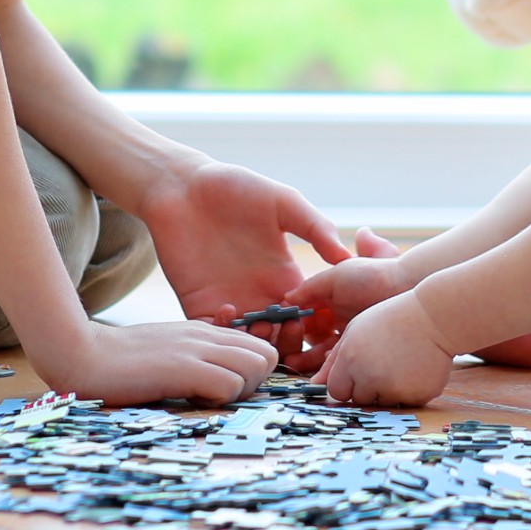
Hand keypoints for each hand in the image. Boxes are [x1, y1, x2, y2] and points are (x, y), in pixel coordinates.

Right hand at [40, 318, 277, 405]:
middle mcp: (206, 335)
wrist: (82, 353)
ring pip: (256, 368)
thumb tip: (216, 376)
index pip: (260, 346)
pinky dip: (221, 399)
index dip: (254, 373)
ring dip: (240, 392)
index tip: (230, 388)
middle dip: (255, 384)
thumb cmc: (121, 360)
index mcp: (204, 331)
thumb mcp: (167, 348)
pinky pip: (229, 384)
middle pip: (267, 356)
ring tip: (208, 399)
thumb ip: (194, 355)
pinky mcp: (182, 368)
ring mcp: (196, 349)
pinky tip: (194, 400)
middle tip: (223, 397)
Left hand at [140, 161, 348, 362]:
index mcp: (284, 276)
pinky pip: (214, 335)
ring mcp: (230, 302)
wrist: (182, 185)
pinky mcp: (199, 304)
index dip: (320, 327)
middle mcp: (260, 296)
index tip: (323, 322)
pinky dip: (224, 335)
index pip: (310, 316)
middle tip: (290, 331)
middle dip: (291, 344)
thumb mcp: (283, 202)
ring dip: (259, 344)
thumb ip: (316, 228)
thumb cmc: (234, 186)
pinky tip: (227, 309)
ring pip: (250, 344)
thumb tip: (347, 257)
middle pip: (282, 339)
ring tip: (261, 325)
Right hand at [292, 227, 409, 370]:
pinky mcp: (362, 348)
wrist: (406, 285)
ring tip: (297, 366)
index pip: (305, 317)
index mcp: (330, 299)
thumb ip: (310, 287)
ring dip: (308, 360)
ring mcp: (350, 334)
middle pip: (311, 338)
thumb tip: (286, 299)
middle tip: (287, 354)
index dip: (292, 325)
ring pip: (323, 352)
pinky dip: (330, 366)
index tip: (280, 332)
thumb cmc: (373, 274)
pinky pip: (342, 361)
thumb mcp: (337, 275)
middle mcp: (338, 318)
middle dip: (297, 348)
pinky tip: (324, 368)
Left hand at [315, 287, 455, 406]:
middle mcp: (370, 377)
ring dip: (387, 390)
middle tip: (383, 362)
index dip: (346, 381)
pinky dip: (408, 391)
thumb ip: (333, 360)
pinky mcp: (416, 397)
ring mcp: (394, 389)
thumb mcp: (355, 331)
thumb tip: (314, 385)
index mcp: (350, 360)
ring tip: (400, 363)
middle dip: (367, 387)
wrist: (434, 318)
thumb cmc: (390, 320)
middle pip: (358, 400)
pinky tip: (414, 369)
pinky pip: (405, 403)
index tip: (358, 368)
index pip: (336, 391)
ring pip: (382, 403)